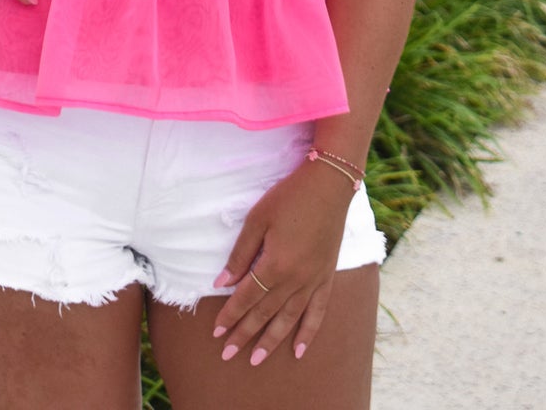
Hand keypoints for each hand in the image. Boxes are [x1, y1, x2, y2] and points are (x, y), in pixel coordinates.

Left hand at [211, 158, 354, 366]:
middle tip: (227, 354)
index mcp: (275, 264)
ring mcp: (313, 281)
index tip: (216, 331)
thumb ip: (240, 254)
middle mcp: (295, 280)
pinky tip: (299, 351)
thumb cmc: (289, 197)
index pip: (246, 298)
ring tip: (256, 359)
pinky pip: (317, 313)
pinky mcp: (327, 278)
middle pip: (265, 313)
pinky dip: (308, 333)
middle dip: (244, 334)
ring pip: (289, 319)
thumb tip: (222, 283)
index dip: (230, 315)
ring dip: (271, 341)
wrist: (328, 186)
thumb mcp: (257, 219)